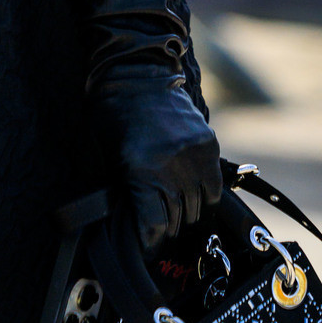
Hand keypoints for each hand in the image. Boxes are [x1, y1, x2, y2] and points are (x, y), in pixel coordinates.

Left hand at [95, 68, 222, 250]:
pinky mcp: (207, 143)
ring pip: (197, 204)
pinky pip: (213, 185)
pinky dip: (206, 196)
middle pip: (176, 217)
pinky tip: (196, 201)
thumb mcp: (108, 156)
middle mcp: (170, 164)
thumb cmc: (111, 115)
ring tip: (177, 218)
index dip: (150, 242)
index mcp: (140, 169)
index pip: (153, 224)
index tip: (147, 249)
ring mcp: (192, 153)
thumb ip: (125, 190)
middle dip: (167, 230)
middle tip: (160, 234)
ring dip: (187, 215)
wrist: (134, 72)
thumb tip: (136, 224)